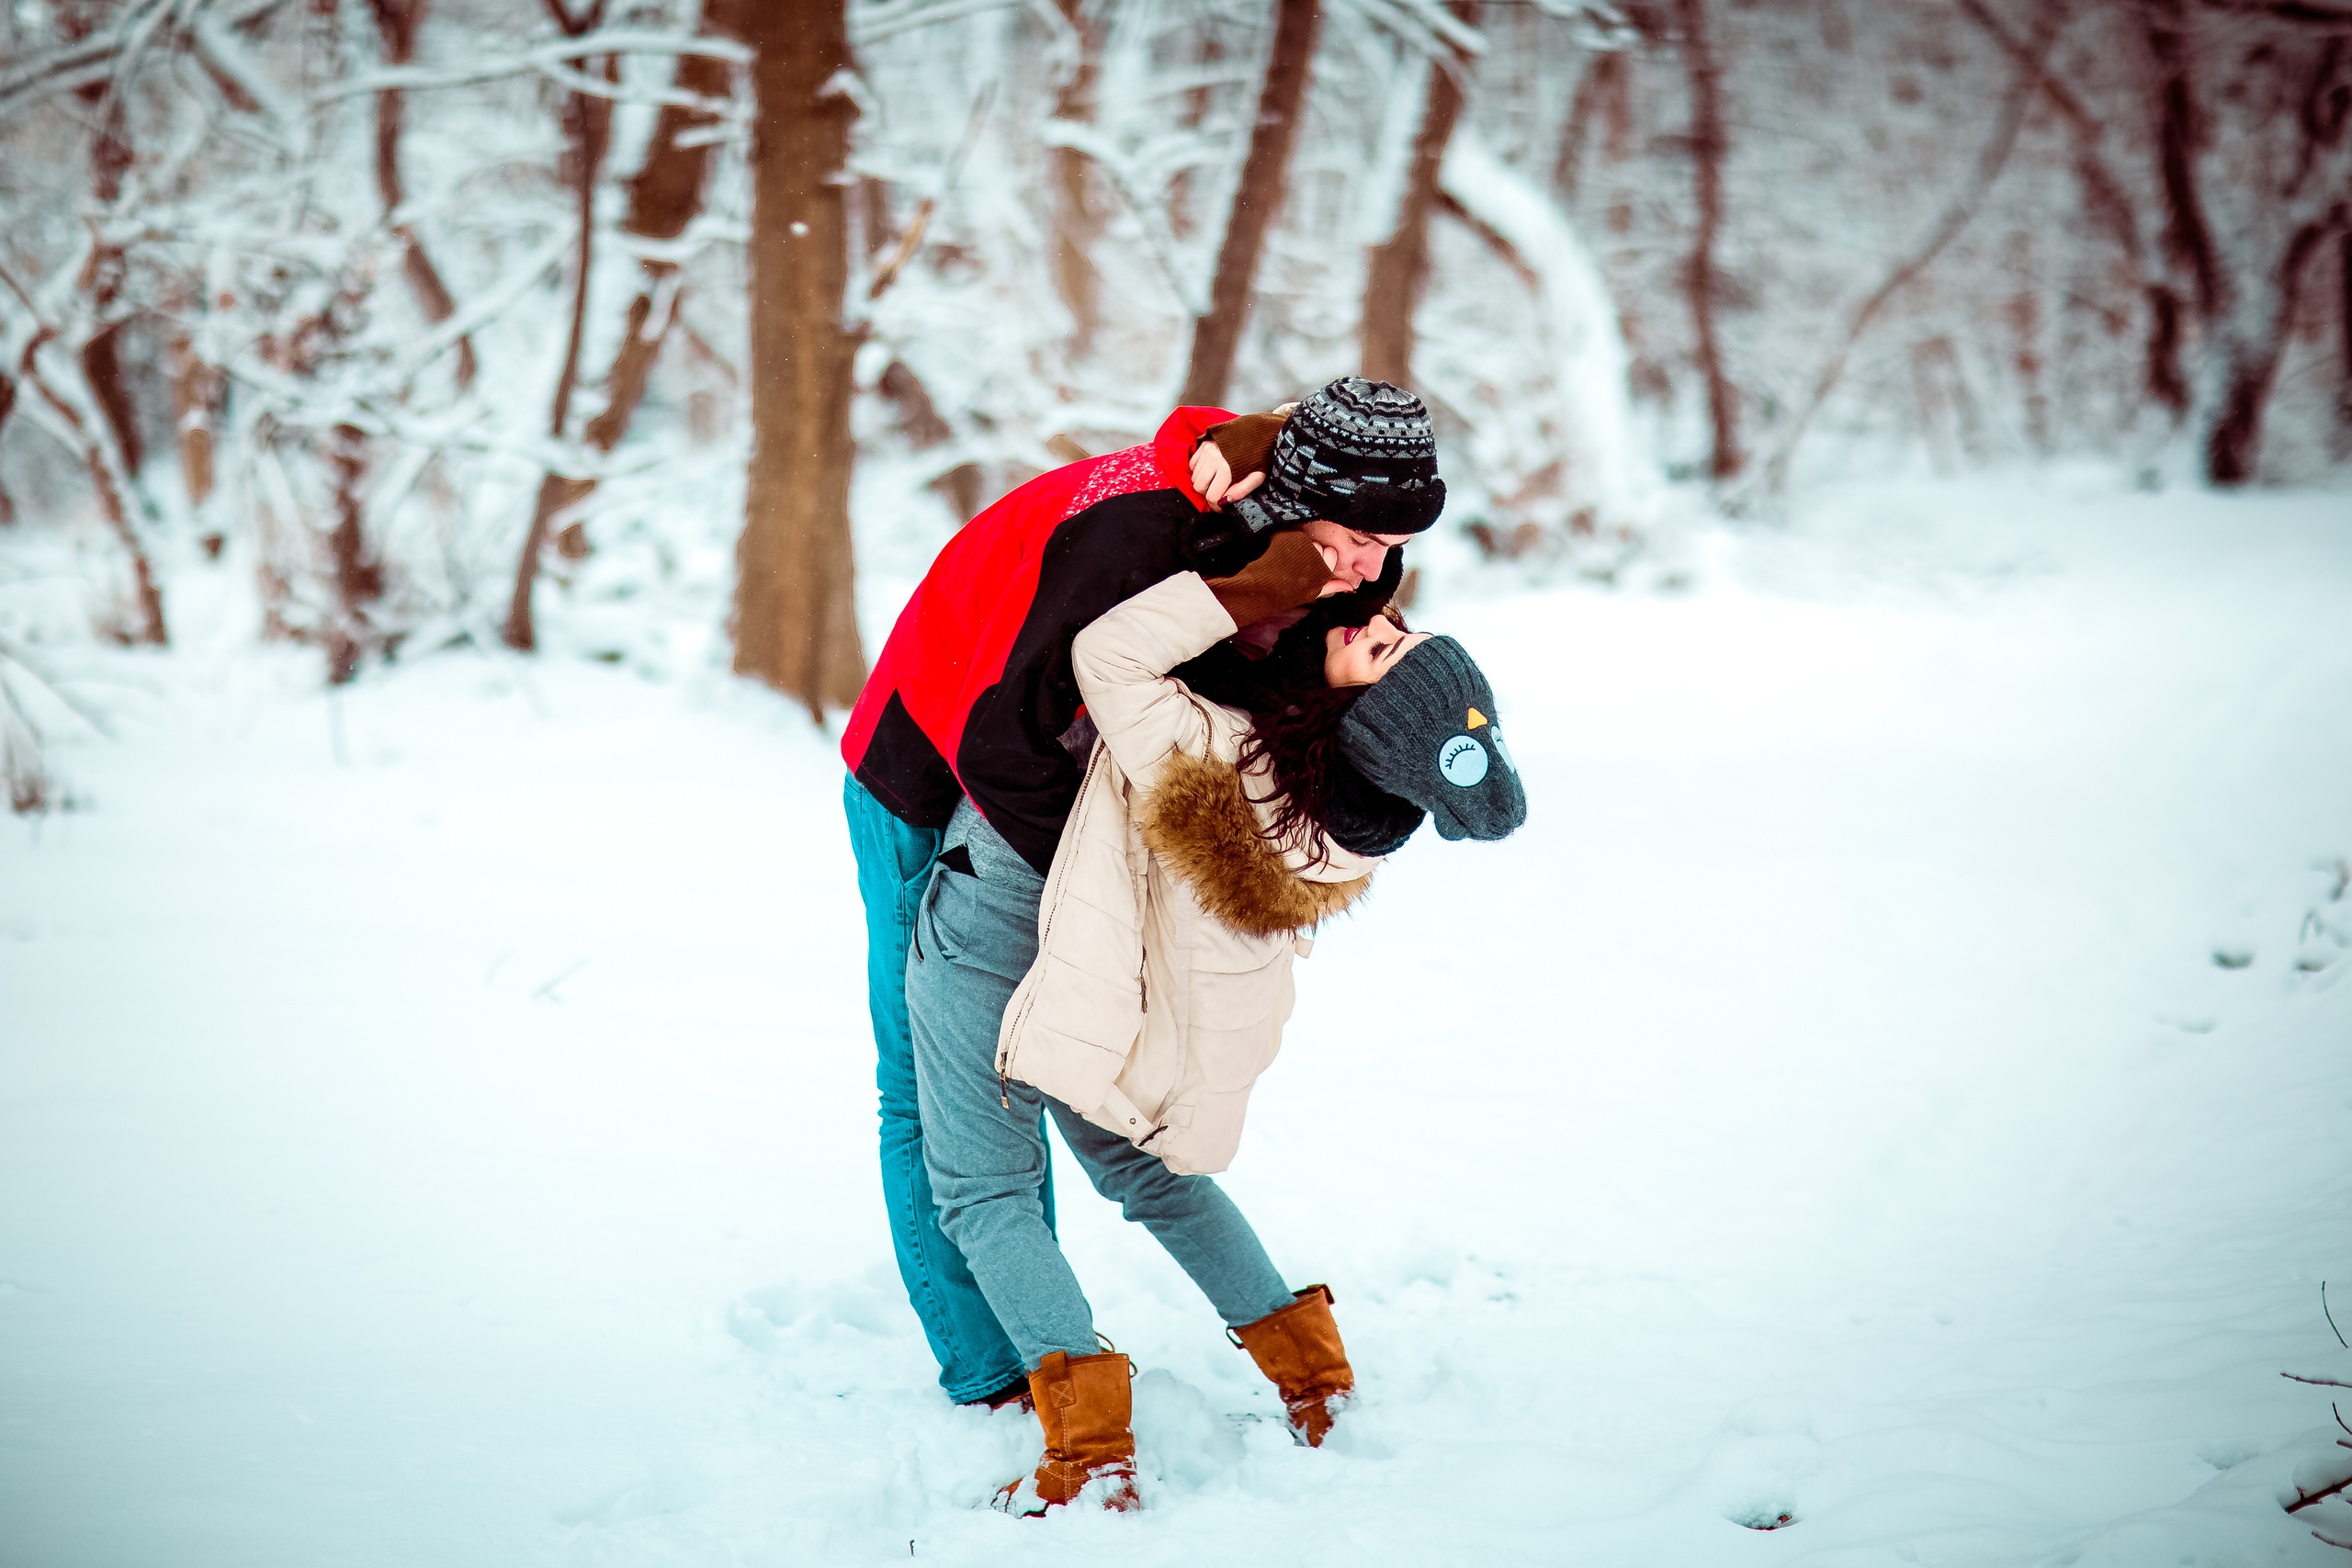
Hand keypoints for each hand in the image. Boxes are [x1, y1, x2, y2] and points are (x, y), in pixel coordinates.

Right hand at [1190, 440, 1265, 508]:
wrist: (1258, 432)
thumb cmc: (1259, 456)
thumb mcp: (1257, 477)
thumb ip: (1241, 491)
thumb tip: (1224, 502)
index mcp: (1226, 469)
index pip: (1212, 496)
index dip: (1215, 506)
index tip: (1220, 507)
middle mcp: (1213, 459)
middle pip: (1199, 487)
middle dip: (1208, 494)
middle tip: (1219, 492)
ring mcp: (1207, 450)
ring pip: (1194, 477)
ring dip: (1203, 482)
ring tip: (1216, 480)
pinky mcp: (1204, 444)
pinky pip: (1192, 465)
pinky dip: (1198, 471)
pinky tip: (1210, 470)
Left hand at [1203, 530, 1342, 628]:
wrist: (1259, 590)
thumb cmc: (1285, 593)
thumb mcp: (1311, 593)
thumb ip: (1331, 586)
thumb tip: (1350, 587)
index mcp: (1323, 572)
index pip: (1332, 554)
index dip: (1322, 559)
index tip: (1311, 567)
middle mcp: (1315, 560)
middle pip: (1320, 546)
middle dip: (1311, 552)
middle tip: (1297, 565)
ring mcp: (1300, 549)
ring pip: (1307, 540)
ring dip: (1298, 548)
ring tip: (1287, 562)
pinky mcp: (1286, 540)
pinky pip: (1291, 536)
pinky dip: (1284, 542)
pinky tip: (1278, 555)